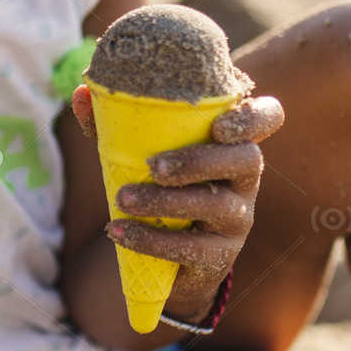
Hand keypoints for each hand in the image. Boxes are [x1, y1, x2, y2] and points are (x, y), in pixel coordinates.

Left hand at [72, 82, 285, 321]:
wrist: (170, 257)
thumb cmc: (158, 184)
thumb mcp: (140, 152)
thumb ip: (114, 123)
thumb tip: (82, 94)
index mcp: (231, 140)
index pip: (268, 117)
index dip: (254, 118)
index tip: (219, 125)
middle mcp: (246, 176)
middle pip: (248, 160)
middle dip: (200, 161)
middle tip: (152, 166)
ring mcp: (239, 217)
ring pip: (218, 205)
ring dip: (167, 201)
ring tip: (123, 199)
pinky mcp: (221, 254)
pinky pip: (194, 248)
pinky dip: (151, 239)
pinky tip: (118, 231)